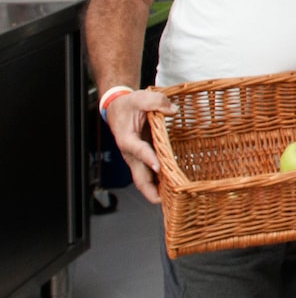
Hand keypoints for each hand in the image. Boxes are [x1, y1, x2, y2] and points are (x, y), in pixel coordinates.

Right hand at [105, 88, 172, 204]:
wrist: (118, 108)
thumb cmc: (129, 105)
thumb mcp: (140, 97)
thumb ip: (155, 102)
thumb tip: (172, 110)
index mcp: (127, 139)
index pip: (138, 150)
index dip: (148, 158)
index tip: (158, 166)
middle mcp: (130, 153)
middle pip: (139, 176)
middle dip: (151, 190)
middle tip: (167, 199)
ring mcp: (136, 159)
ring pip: (144, 180)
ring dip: (157, 191)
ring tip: (174, 200)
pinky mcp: (143, 159)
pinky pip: (150, 175)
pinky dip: (159, 184)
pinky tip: (173, 189)